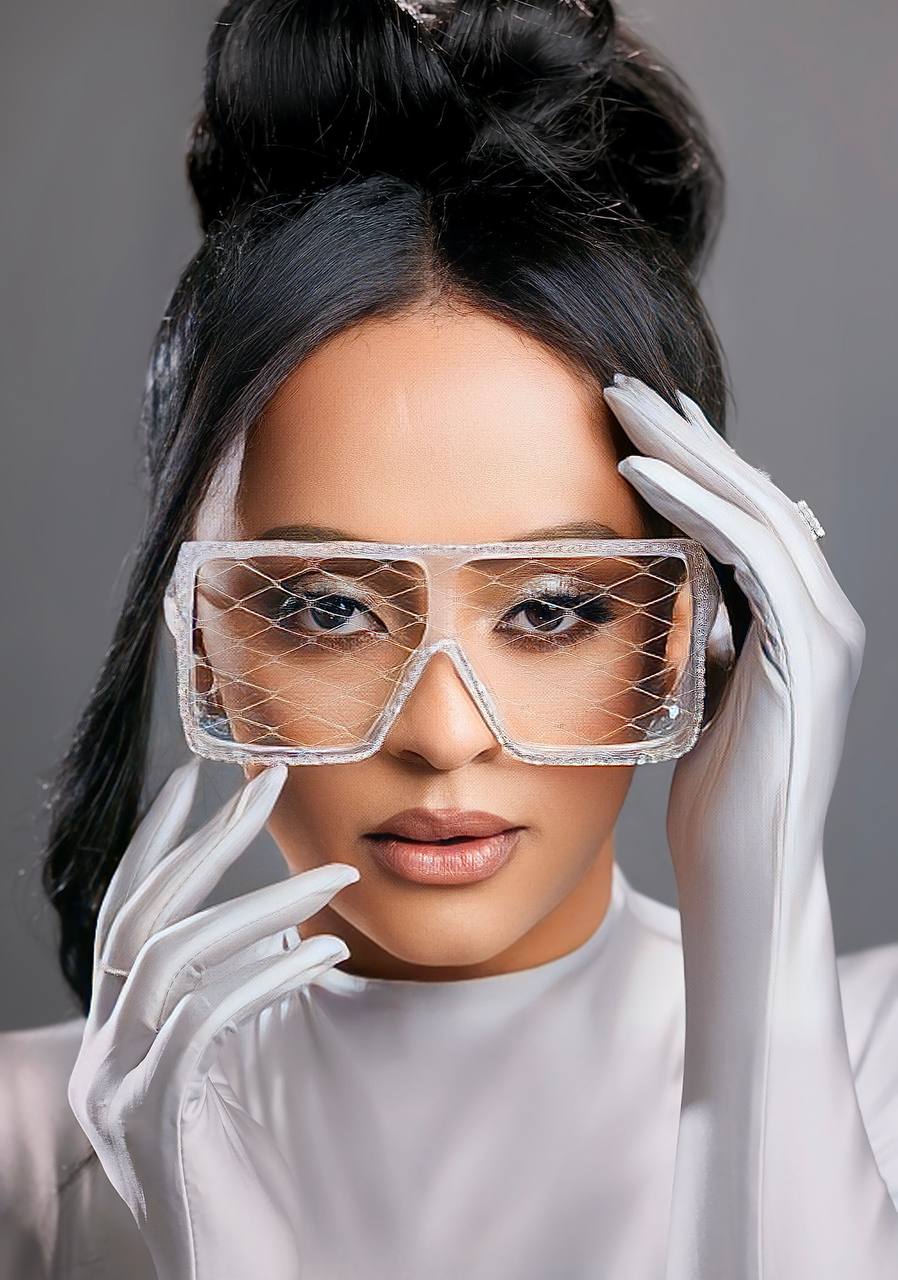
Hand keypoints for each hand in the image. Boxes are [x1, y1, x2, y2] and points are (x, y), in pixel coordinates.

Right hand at [67, 760, 358, 1279]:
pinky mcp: (152, 1121)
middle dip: (204, 841)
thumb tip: (278, 919)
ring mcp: (116, 1088)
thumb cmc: (251, 1168)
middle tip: (267, 780)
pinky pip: (205, 1020)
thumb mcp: (238, 1065)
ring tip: (338, 875)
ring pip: (174, 958)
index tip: (193, 777)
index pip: (123, 914)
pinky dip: (268, 974)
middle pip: (141, 917)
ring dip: (262, 903)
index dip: (153, 842)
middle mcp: (99, 1053)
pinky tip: (326, 953)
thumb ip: (237, 995)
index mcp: (116, 1031)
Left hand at [603, 375, 897, 1277]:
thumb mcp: (700, 704)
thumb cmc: (715, 805)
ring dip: (686, 449)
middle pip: (751, 496)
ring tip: (621, 401)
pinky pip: (749, 555)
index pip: (740, 520)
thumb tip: (661, 600)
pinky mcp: (801, 657)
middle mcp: (817, 619)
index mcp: (790, 627)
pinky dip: (695, 505)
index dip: (687, 464)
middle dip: (685, 435)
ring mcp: (818, 635)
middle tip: (621, 383)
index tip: (626, 421)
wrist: (748, 884)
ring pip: (755, 509)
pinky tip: (637, 470)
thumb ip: (697, 646)